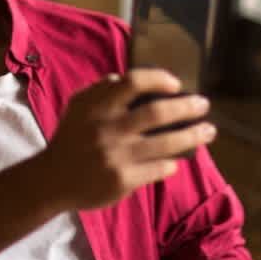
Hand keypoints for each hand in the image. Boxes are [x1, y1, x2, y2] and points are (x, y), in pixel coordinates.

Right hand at [37, 68, 215, 211]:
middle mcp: (108, 129)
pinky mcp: (124, 179)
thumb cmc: (70, 139)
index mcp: (96, 107)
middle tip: (203, 105)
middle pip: (157, 112)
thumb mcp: (77, 108)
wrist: (53, 179)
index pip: (132, 83)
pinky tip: (176, 161)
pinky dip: (172, 164)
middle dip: (186, 107)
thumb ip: (98, 92)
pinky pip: (159, 168)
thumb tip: (123, 80)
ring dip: (193, 136)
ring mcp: (117, 155)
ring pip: (166, 143)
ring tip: (208, 131)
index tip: (176, 84)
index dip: (159, 80)